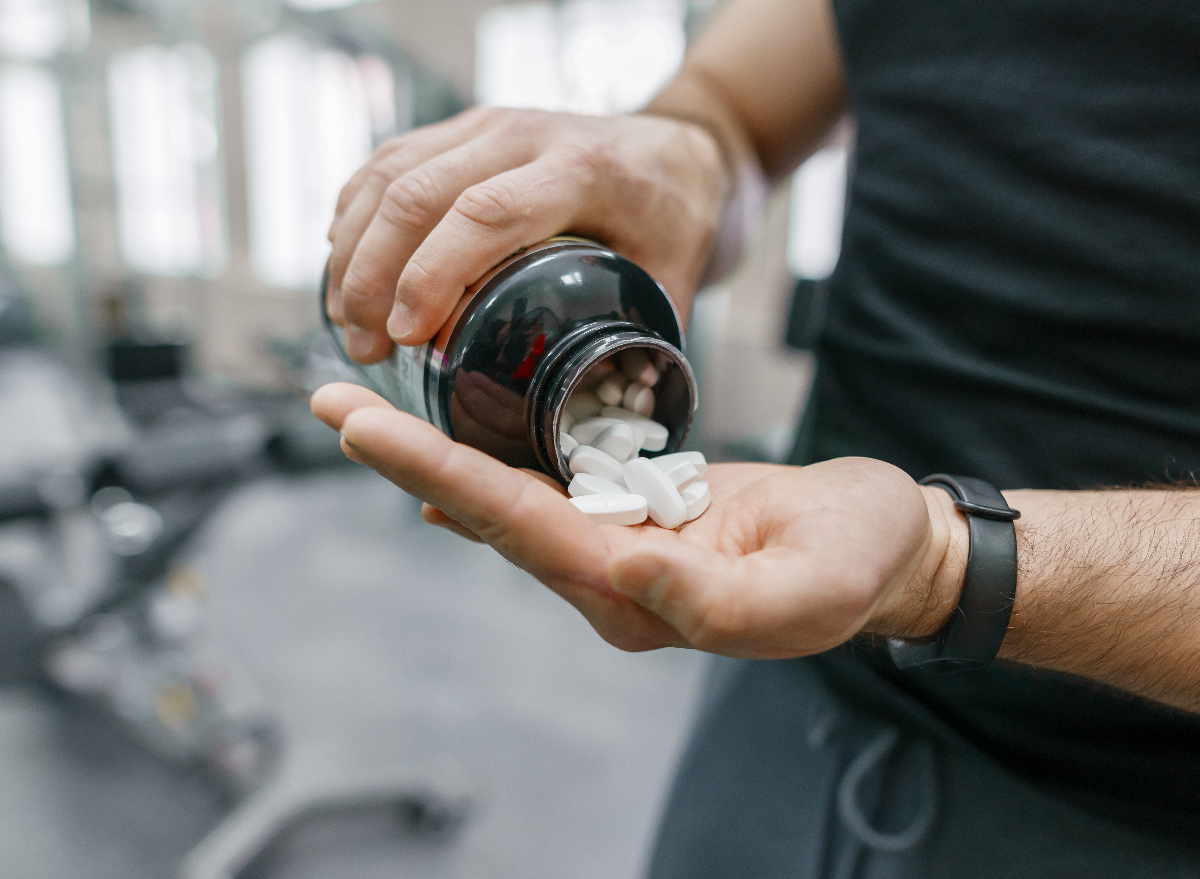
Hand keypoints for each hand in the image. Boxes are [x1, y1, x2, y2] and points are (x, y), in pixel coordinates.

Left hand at [311, 383, 966, 655]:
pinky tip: (444, 455)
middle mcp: (610, 579)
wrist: (887, 551)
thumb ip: (717, 598)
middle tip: (332, 403)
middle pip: (489, 512)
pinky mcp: (635, 517)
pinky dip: (487, 467)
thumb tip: (622, 571)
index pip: (519, 528)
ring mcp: (619, 549)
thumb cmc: (858, 562)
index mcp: (641, 597)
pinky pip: (545, 492)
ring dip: (434, 455)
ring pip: (507, 499)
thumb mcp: (808, 585)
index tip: (368, 429)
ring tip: (365, 413)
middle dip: (408, 456)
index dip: (439, 474)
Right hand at [324, 107, 726, 363]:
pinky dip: (355, 217)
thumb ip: (643, 348)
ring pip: (388, 173)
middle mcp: (525, 134)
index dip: (432, 274)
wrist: (677, 147)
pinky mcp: (462, 129)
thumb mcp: (677, 281)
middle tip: (363, 347)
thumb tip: (606, 427)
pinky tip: (345, 269)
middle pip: (418, 191)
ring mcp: (487, 124)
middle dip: (373, 274)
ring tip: (347, 322)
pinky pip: (386, 163)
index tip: (404, 336)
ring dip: (353, 250)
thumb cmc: (674, 219)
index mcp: (582, 169)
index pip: (486, 213)